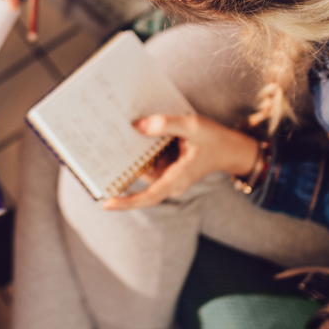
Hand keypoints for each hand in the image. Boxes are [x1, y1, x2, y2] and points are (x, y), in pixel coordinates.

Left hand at [102, 113, 261, 209]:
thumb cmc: (214, 139)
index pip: (149, 197)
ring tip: (111, 137)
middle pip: (141, 182)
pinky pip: (149, 162)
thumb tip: (137, 126)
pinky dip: (141, 151)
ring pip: (144, 170)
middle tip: (97, 159)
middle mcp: (171, 182)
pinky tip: (130, 135)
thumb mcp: (192, 126)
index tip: (106, 204)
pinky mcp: (168, 169)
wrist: (231, 148)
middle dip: (121, 172)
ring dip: (130, 157)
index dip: (127, 202)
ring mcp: (169, 177)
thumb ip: (166, 124)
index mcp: (178, 178)